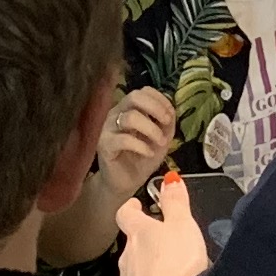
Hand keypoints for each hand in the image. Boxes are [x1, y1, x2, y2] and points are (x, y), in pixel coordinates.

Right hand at [84, 87, 177, 224]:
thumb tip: (171, 110)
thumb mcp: (161, 138)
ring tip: (161, 142)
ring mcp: (108, 128)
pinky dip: (141, 145)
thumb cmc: (141, 159)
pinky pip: (123, 139)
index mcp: (129, 109)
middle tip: (166, 123)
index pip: (143, 91)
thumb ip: (166, 123)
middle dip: (155, 108)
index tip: (170, 115)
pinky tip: (148, 153)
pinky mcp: (104, 145)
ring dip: (151, 129)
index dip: (160, 99)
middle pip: (134, 96)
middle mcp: (116, 114)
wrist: (125, 184)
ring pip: (130, 117)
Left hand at [112, 171, 211, 275]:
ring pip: (134, 270)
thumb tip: (170, 180)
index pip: (126, 213)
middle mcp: (126, 256)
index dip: (132, 208)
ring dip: (147, 268)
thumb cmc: (175, 266)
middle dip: (144, 242)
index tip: (137, 205)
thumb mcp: (183, 225)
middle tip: (162, 241)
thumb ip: (175, 202)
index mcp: (138, 232)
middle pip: (131, 243)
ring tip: (167, 272)